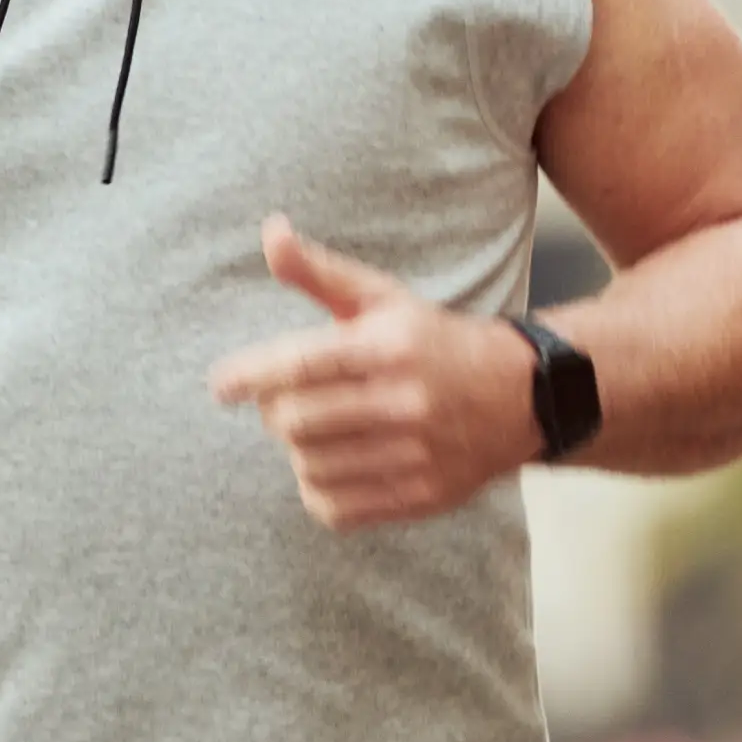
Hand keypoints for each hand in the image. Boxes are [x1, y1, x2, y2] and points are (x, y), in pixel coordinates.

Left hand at [206, 216, 542, 530]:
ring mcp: (415, 455)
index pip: (301, 364)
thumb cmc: (433, 342)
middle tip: (285, 402)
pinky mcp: (420, 496)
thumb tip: (270, 232)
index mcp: (390, 348)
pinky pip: (334, 509)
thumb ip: (320, 272)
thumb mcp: (383, 299)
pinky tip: (332, 464)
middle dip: (276, 412)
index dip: (250, 375)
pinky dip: (317, 489)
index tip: (222, 386)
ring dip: (298, 449)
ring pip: (310, 466)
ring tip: (317, 430)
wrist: (520, 397)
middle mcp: (405, 402)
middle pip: (295, 422)